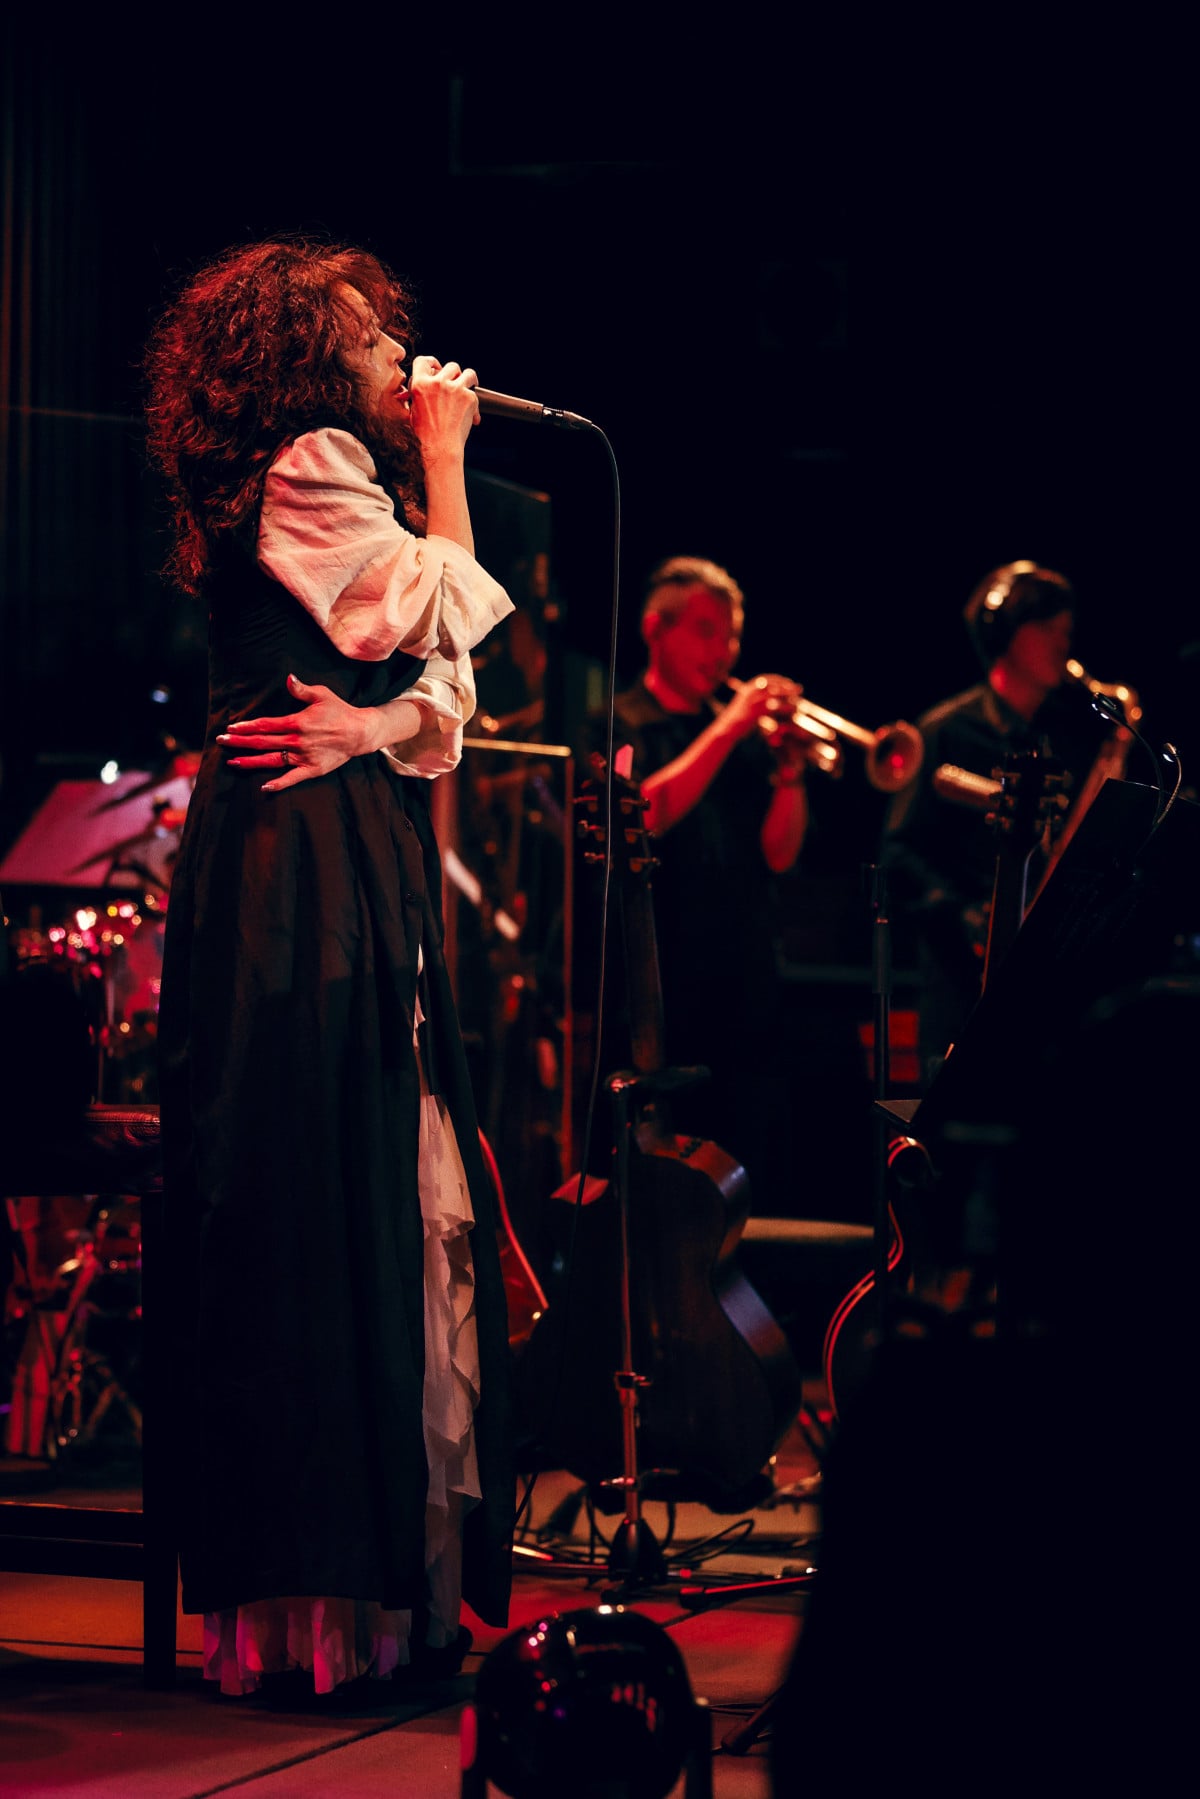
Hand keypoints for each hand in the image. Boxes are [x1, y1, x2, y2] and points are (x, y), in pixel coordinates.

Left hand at [218, 675, 383, 789]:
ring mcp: (303, 757)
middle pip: (263, 742)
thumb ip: (301, 689)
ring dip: (251, 762)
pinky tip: (264, 787)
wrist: (360, 732)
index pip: (265, 725)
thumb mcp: (321, 695)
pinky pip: (292, 779)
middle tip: (221, 741)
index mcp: (297, 722)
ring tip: (232, 762)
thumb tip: (288, 679)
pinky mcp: (312, 769)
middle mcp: (297, 741)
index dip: (247, 726)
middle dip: (240, 741)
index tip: (231, 727)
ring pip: (272, 760)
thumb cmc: (339, 711)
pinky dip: (278, 784)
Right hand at [407, 354, 480, 459]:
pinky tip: (470, 416)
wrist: (441, 447)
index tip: (437, 368)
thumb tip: (419, 386)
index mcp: (420, 384)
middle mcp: (438, 383)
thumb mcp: (414, 410)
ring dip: (469, 380)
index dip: (432, 363)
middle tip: (455, 384)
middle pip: (451, 366)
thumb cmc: (426, 433)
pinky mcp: (469, 397)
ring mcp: (455, 389)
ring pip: (468, 373)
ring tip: (470, 387)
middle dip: (454, 374)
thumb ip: (418, 394)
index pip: (423, 361)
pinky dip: (474, 404)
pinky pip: (475, 394)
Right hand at [722, 673, 804, 740]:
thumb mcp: (743, 705)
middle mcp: (751, 691)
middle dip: (787, 685)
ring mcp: (754, 700)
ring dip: (789, 695)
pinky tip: (793, 710)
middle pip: (774, 684)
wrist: (727, 729)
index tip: (789, 683)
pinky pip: (776, 707)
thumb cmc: (736, 720)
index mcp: (747, 688)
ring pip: (776, 693)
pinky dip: (786, 707)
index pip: (767, 679)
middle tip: (798, 689)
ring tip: (799, 699)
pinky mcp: (757, 711)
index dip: (779, 680)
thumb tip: (765, 697)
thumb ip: (754, 699)